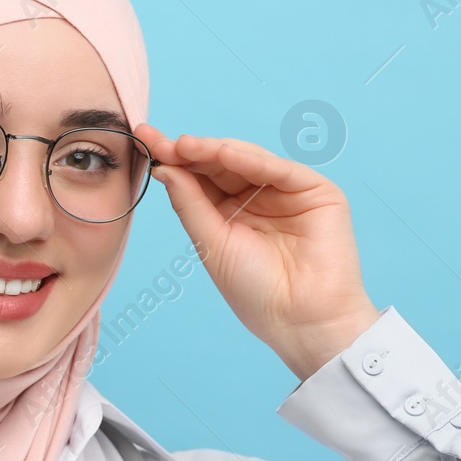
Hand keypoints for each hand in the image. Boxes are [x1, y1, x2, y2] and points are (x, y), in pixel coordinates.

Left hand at [133, 125, 382, 381]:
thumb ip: (189, 203)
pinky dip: (251, 159)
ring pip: (246, 159)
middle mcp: (257, 197)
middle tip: (159, 141)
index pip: (198, 177)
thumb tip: (163, 168)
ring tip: (184, 145)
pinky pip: (279, 169)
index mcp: (229, 212)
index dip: (172, 159)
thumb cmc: (255, 290)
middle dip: (188, 151)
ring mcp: (286, 192)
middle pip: (219, 164)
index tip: (144, 141)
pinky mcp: (316, 191)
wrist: (301, 319)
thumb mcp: (211, 243)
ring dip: (214, 150)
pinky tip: (223, 153)